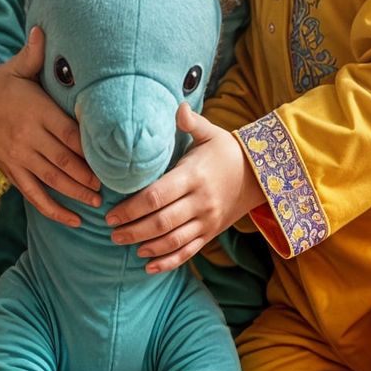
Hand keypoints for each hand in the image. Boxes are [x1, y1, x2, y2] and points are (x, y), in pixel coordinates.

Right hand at [0, 28, 99, 227]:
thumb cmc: (1, 84)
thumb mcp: (17, 67)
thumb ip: (35, 53)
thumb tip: (44, 29)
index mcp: (35, 111)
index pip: (67, 132)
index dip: (89, 147)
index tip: (111, 155)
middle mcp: (27, 136)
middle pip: (63, 160)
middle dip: (88, 176)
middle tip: (113, 185)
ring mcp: (18, 157)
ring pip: (51, 180)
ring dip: (76, 194)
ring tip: (99, 203)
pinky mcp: (11, 171)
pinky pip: (33, 195)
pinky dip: (53, 210)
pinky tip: (72, 220)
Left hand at [104, 105, 263, 272]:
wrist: (259, 176)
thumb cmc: (227, 151)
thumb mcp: (211, 133)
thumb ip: (191, 121)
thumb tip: (178, 105)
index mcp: (193, 176)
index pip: (157, 196)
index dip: (131, 207)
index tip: (111, 213)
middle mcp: (200, 201)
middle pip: (161, 222)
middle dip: (133, 229)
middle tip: (111, 232)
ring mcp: (207, 221)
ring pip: (173, 240)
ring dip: (146, 246)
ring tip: (125, 244)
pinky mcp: (211, 233)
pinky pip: (188, 252)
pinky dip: (168, 261)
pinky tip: (148, 265)